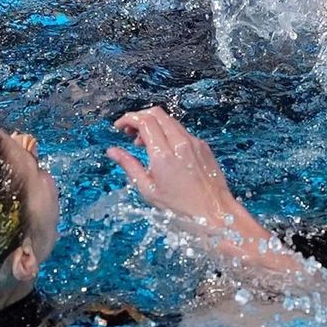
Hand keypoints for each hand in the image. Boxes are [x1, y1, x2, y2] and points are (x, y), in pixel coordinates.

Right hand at [107, 107, 262, 235]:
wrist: (214, 213)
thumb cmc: (181, 208)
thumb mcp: (148, 189)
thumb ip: (129, 166)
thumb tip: (112, 151)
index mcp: (164, 156)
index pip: (145, 121)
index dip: (128, 119)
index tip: (120, 127)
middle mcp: (181, 144)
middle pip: (157, 114)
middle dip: (139, 117)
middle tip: (129, 133)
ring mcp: (194, 142)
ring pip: (170, 120)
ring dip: (153, 125)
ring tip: (144, 144)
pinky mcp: (203, 145)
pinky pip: (181, 131)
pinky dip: (167, 133)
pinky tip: (164, 150)